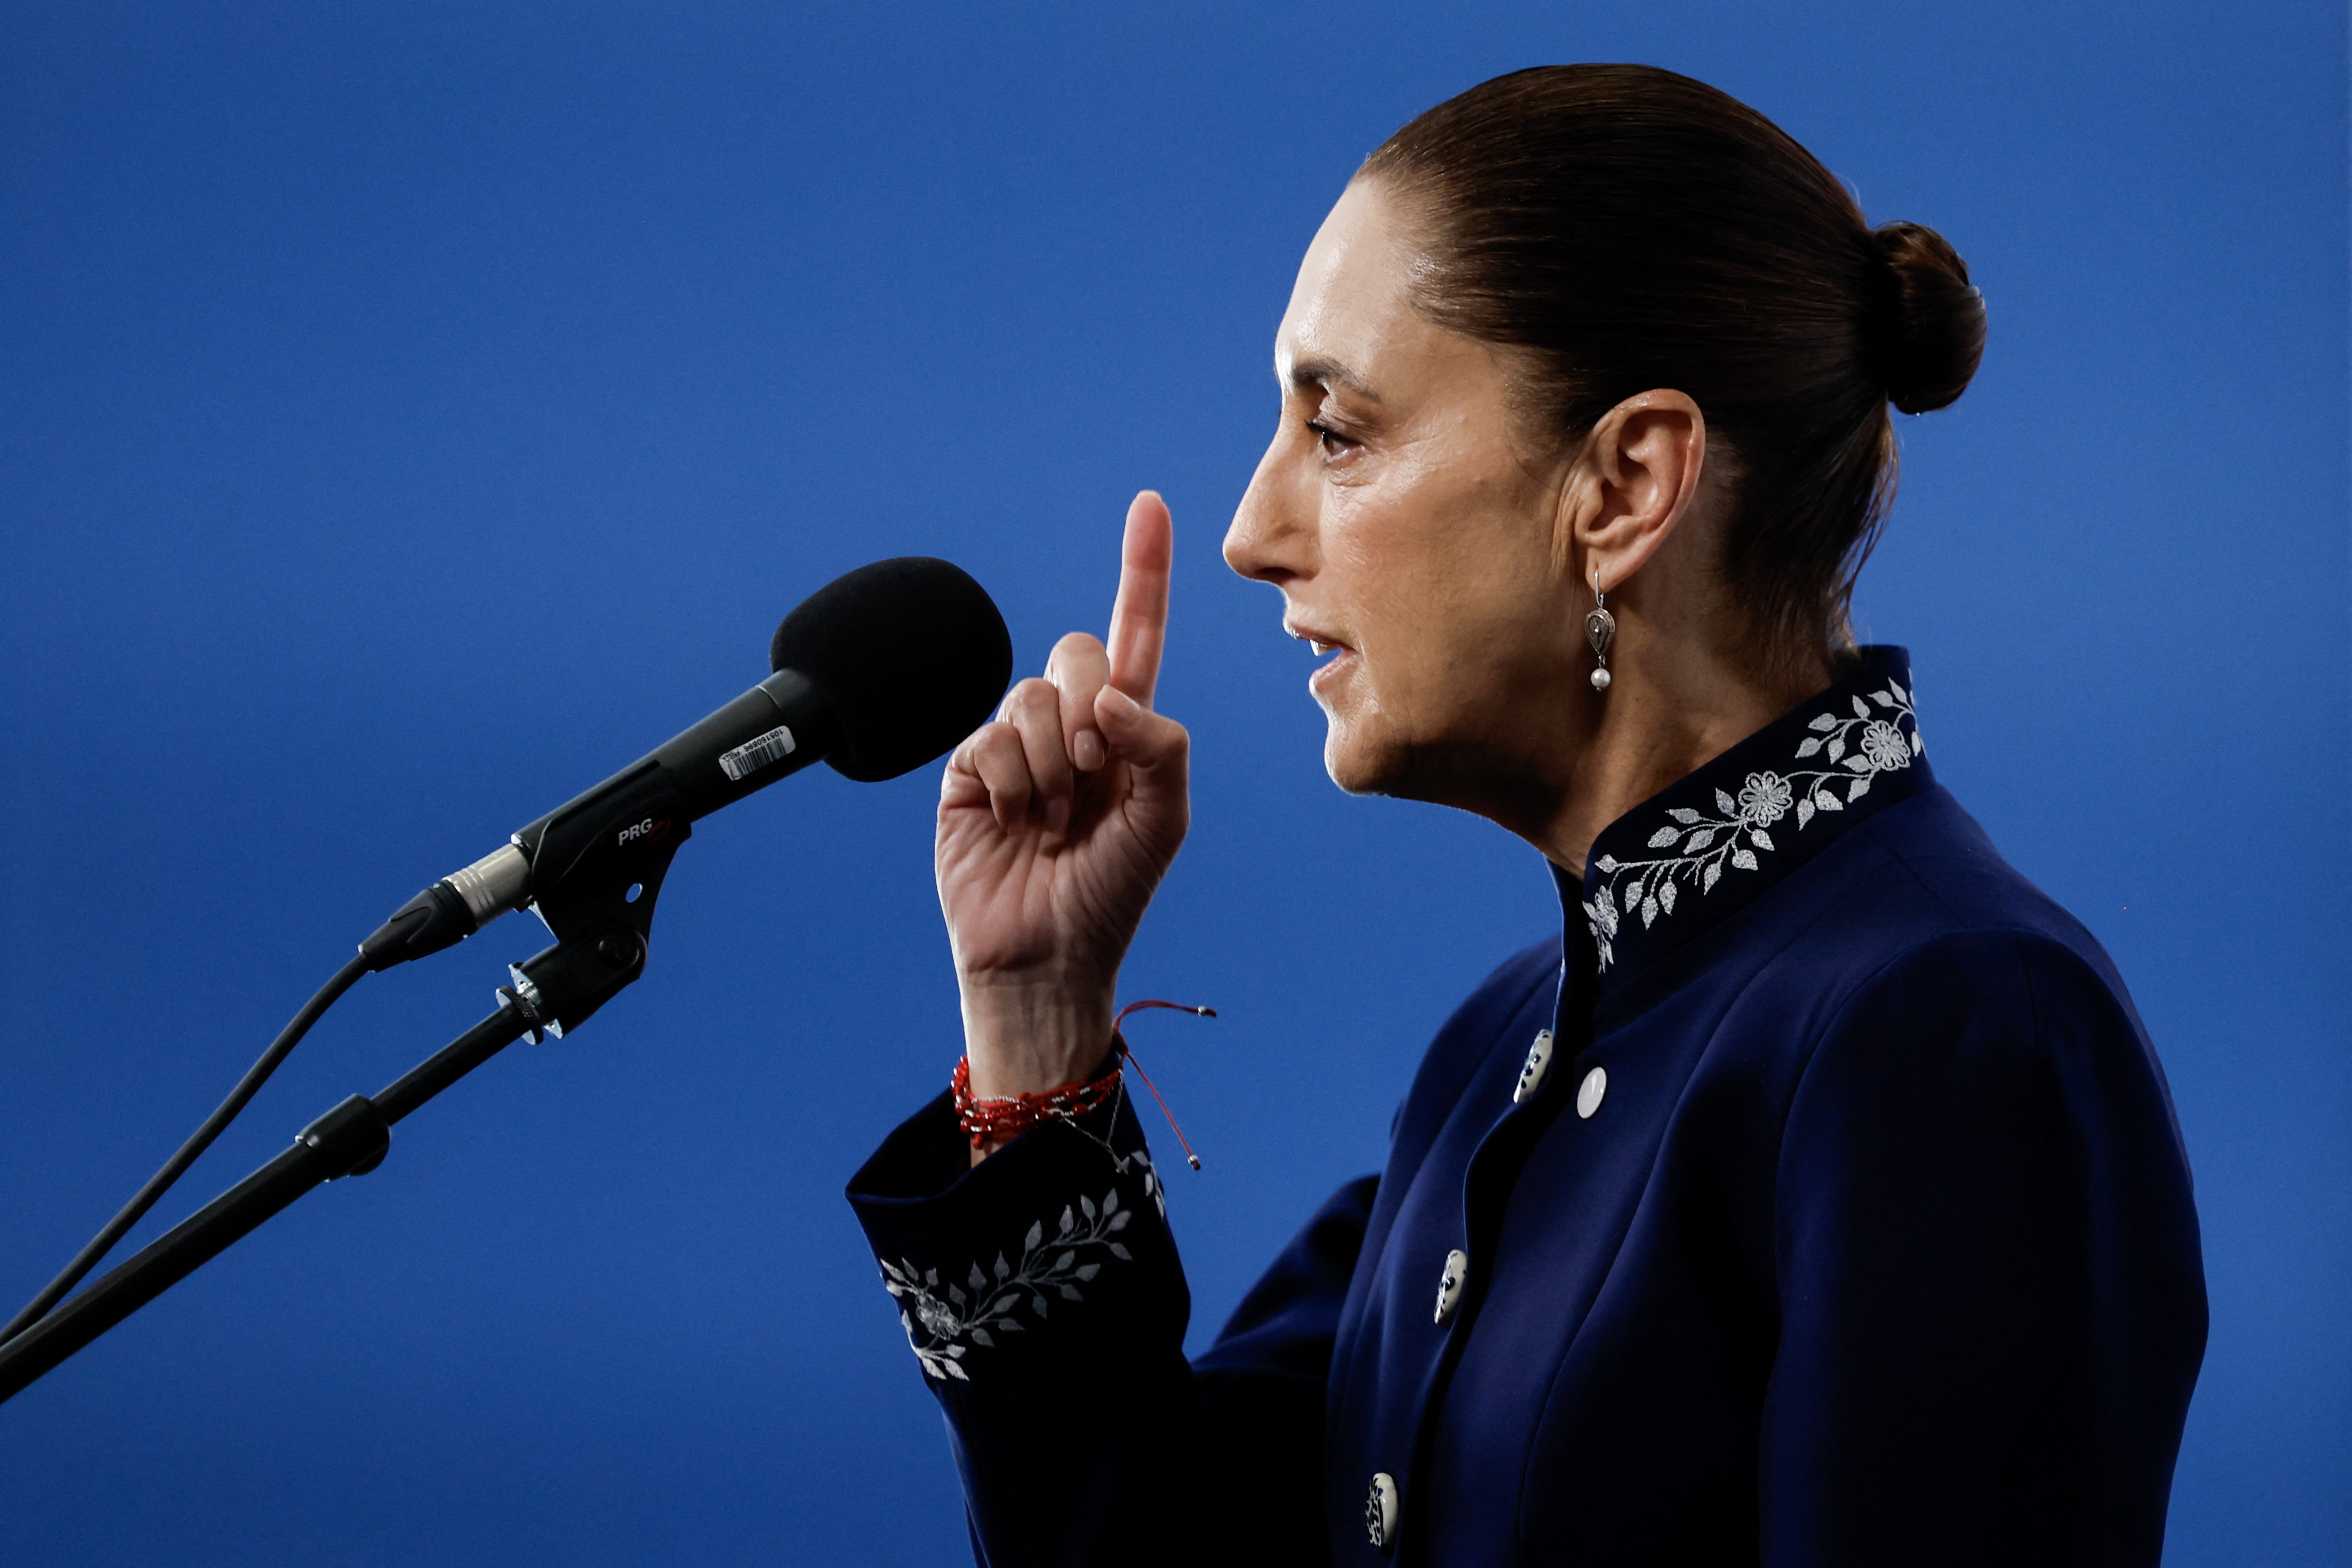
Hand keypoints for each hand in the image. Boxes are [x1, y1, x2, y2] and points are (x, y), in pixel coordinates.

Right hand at [937, 492, 1190, 1109]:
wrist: (1046, 956)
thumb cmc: (1112, 892)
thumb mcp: (1164, 819)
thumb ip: (1158, 745)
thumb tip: (1108, 697)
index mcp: (1124, 728)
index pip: (1136, 633)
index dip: (1142, 569)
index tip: (1151, 505)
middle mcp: (1069, 725)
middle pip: (1077, 651)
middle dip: (1088, 713)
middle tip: (1088, 780)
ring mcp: (1015, 746)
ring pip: (1030, 696)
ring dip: (1048, 763)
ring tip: (1049, 819)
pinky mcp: (966, 771)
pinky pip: (986, 739)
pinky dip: (1007, 782)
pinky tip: (1011, 822)